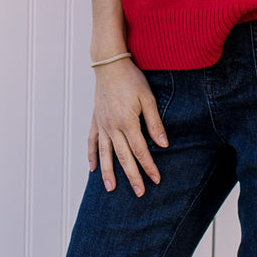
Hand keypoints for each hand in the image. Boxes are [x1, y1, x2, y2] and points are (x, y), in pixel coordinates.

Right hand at [89, 59, 167, 196]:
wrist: (109, 64)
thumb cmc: (131, 79)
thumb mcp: (147, 98)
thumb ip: (154, 122)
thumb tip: (164, 144)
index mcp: (127, 122)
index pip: (140, 150)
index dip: (149, 166)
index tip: (156, 179)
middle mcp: (112, 127)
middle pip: (123, 157)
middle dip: (132, 176)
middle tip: (139, 192)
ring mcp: (102, 124)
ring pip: (105, 154)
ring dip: (108, 172)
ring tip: (111, 189)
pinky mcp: (95, 119)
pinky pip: (92, 141)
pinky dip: (92, 155)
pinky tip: (93, 168)